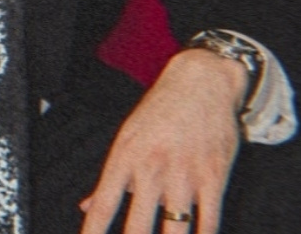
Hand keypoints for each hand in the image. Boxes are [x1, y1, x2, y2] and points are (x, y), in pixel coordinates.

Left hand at [79, 49, 247, 233]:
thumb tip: (86, 207)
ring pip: (174, 229)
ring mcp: (184, 175)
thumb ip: (110, 178)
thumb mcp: (127, 136)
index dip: (93, 231)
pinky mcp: (213, 177)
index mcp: (125, 158)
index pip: (104, 205)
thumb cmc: (160, 110)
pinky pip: (208, 221)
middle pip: (137, 226)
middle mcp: (152, 169)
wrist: (201, 82)